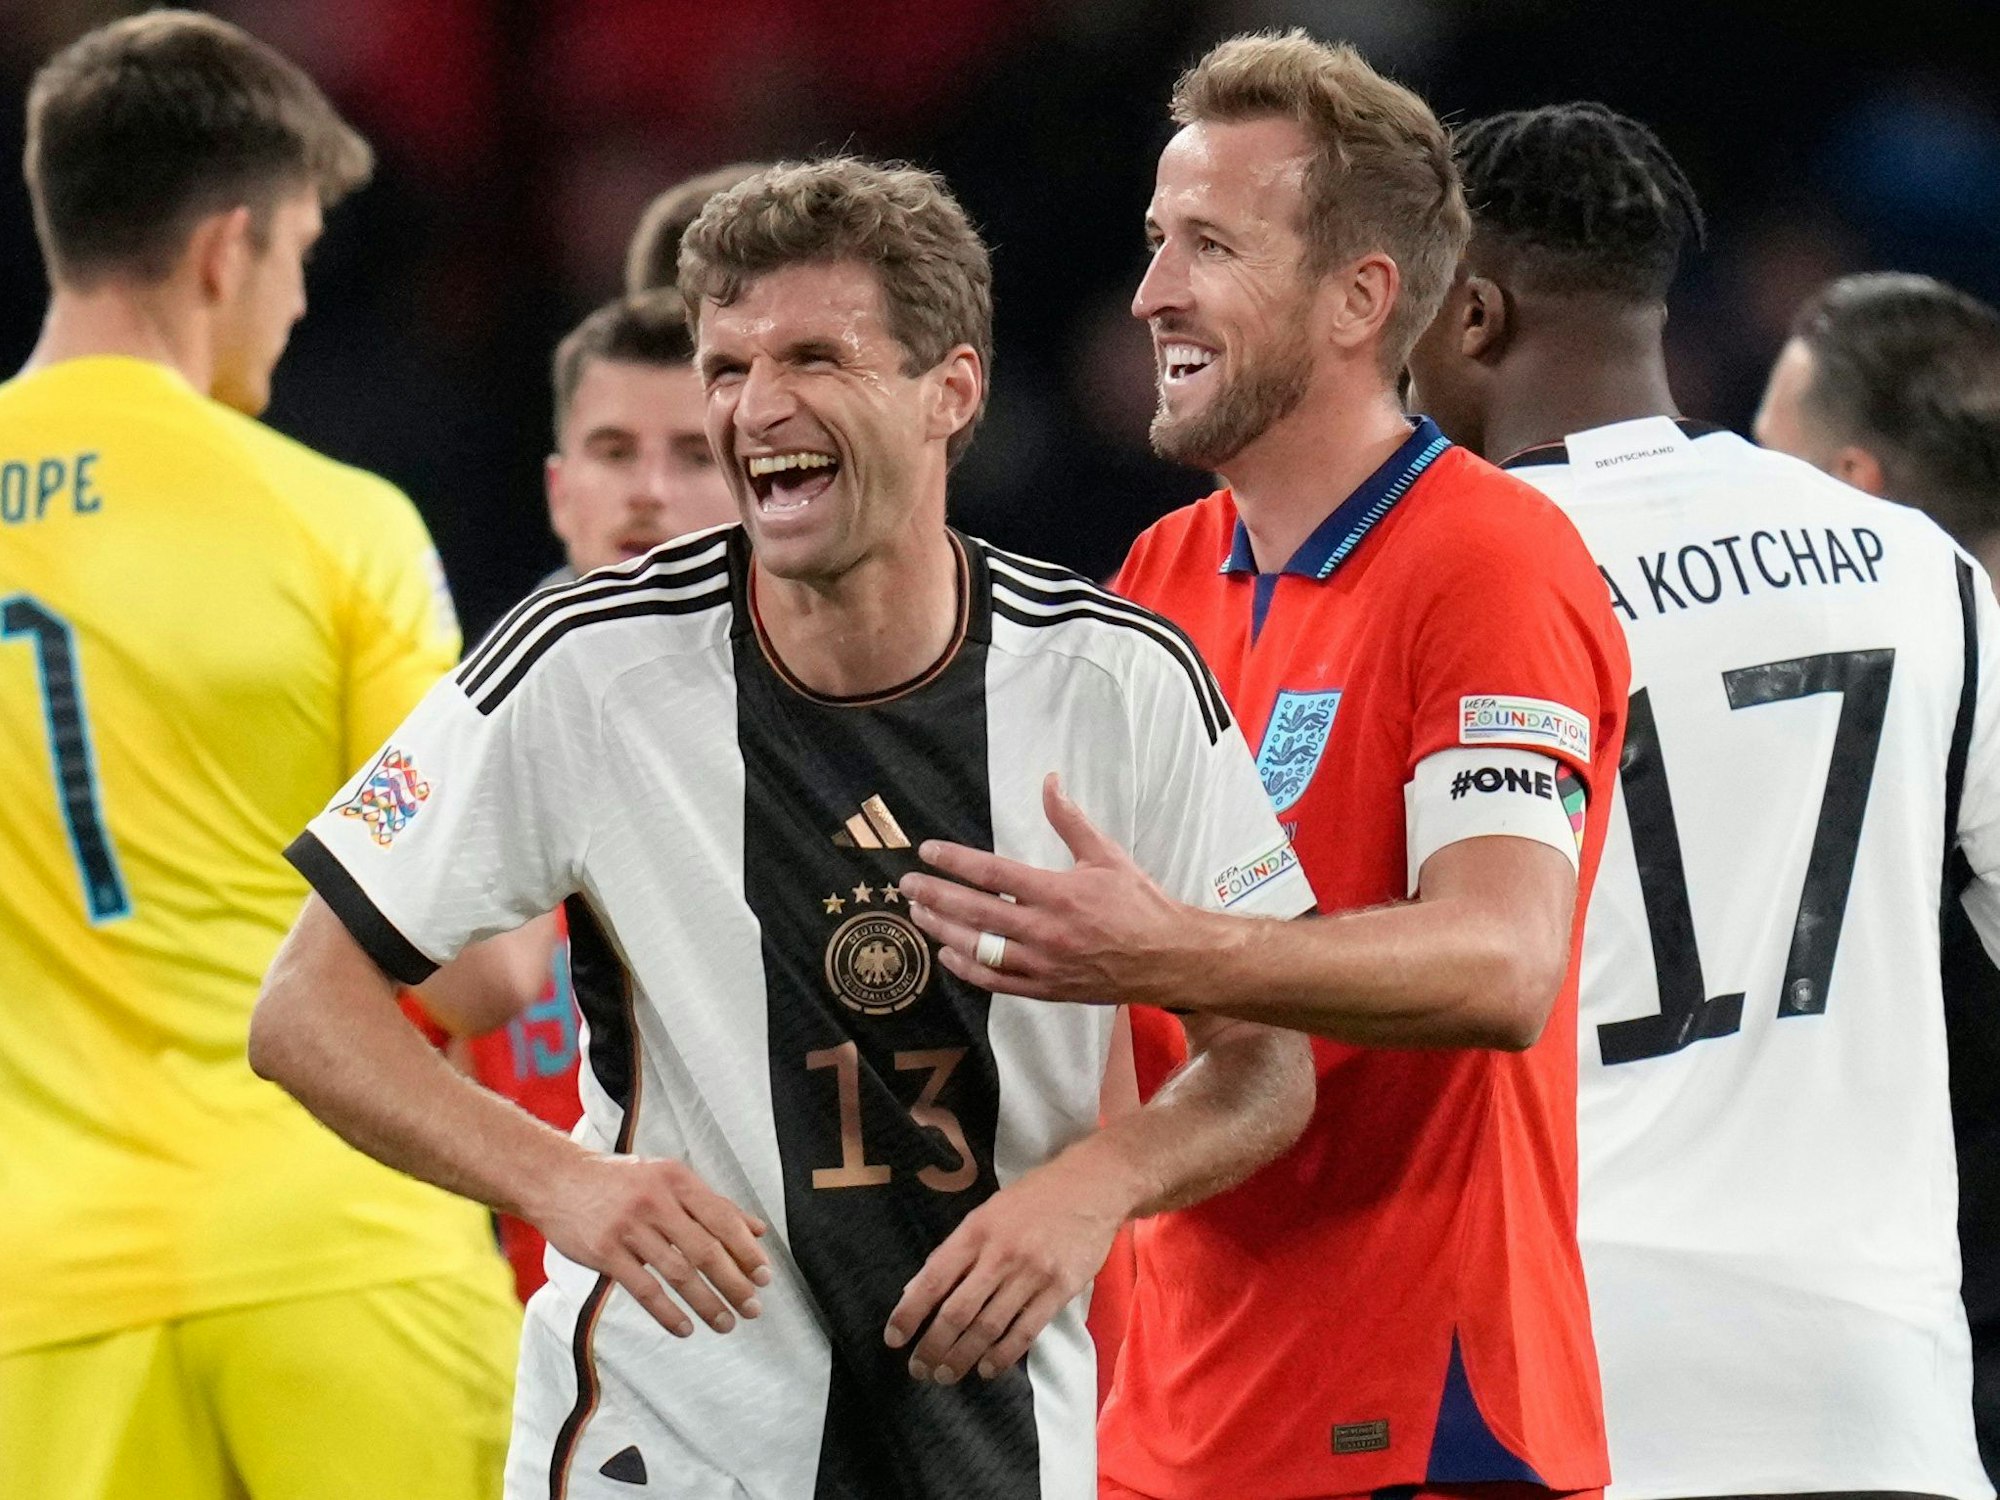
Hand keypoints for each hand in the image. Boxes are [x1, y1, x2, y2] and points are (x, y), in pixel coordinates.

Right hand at [531, 1153, 771, 1337]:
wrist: (557, 1179)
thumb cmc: (620, 1181)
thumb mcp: (668, 1179)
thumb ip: (713, 1204)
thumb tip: (758, 1229)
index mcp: (677, 1180)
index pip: (723, 1218)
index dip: (747, 1250)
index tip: (765, 1277)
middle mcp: (656, 1201)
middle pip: (705, 1249)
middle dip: (734, 1283)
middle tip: (753, 1308)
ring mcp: (629, 1227)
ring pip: (678, 1273)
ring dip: (707, 1303)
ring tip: (726, 1323)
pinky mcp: (605, 1251)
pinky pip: (644, 1289)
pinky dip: (667, 1313)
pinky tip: (685, 1328)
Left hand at [883, 1153, 1126, 1382]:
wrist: (1093, 1185)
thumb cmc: (1034, 1198)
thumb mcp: (987, 1212)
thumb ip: (954, 1251)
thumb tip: (917, 1289)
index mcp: (976, 1230)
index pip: (933, 1279)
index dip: (909, 1313)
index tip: (893, 1339)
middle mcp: (1000, 1253)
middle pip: (958, 1311)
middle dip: (933, 1346)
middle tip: (920, 1370)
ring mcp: (1032, 1273)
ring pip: (988, 1327)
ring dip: (962, 1357)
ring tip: (946, 1375)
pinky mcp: (1061, 1289)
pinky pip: (1026, 1331)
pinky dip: (1003, 1355)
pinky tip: (986, 1369)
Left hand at [899, 773, 1195, 1007]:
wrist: (1170, 957)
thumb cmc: (1140, 904)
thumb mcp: (1106, 855)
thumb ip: (1070, 820)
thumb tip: (1050, 781)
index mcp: (1059, 893)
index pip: (993, 874)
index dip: (955, 862)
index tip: (928, 851)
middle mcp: (1046, 931)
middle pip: (976, 912)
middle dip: (935, 896)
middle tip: (906, 884)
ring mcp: (1044, 965)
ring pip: (980, 950)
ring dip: (944, 930)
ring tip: (919, 914)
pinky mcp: (1047, 990)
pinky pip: (997, 982)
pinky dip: (968, 969)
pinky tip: (948, 953)